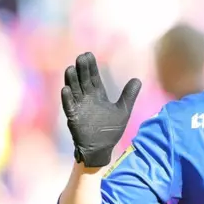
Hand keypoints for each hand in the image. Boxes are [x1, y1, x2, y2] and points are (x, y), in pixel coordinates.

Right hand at [61, 52, 141, 166]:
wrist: (102, 148)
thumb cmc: (110, 130)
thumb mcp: (123, 111)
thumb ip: (129, 95)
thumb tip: (138, 79)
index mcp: (98, 96)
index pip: (94, 78)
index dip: (91, 67)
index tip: (88, 54)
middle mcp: (87, 99)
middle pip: (83, 81)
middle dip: (82, 70)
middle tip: (81, 57)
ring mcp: (79, 107)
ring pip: (74, 90)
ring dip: (71, 80)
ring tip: (71, 68)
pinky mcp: (73, 117)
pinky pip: (69, 106)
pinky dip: (67, 98)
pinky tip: (65, 89)